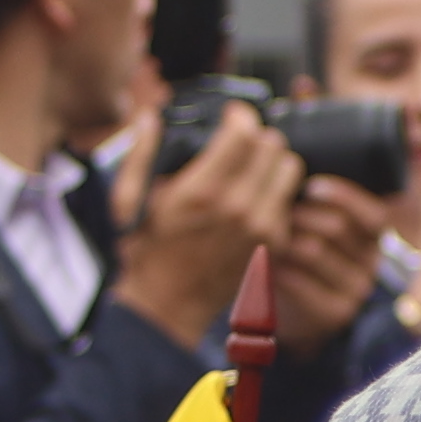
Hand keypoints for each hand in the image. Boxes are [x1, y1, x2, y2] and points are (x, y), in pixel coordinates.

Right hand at [113, 109, 303, 346]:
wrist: (169, 304)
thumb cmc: (148, 251)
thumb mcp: (131, 200)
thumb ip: (142, 152)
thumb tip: (150, 117)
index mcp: (202, 192)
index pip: (244, 132)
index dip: (238, 117)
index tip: (231, 117)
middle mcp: (239, 208)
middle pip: (273, 144)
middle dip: (256, 137)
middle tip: (241, 142)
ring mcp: (262, 227)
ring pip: (290, 168)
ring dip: (272, 161)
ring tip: (252, 166)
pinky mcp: (276, 242)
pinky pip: (289, 199)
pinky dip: (276, 190)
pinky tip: (254, 194)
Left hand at [267, 176, 394, 356]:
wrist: (293, 316)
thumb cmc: (300, 262)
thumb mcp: (318, 232)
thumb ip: (320, 207)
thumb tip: (294, 174)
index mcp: (375, 239)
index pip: (373, 215)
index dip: (344, 196)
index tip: (311, 186)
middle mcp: (373, 265)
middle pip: (337, 227)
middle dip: (301, 214)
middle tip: (274, 211)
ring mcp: (356, 292)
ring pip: (314, 250)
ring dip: (283, 237)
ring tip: (263, 232)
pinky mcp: (334, 312)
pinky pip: (298, 279)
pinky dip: (275, 265)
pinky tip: (262, 260)